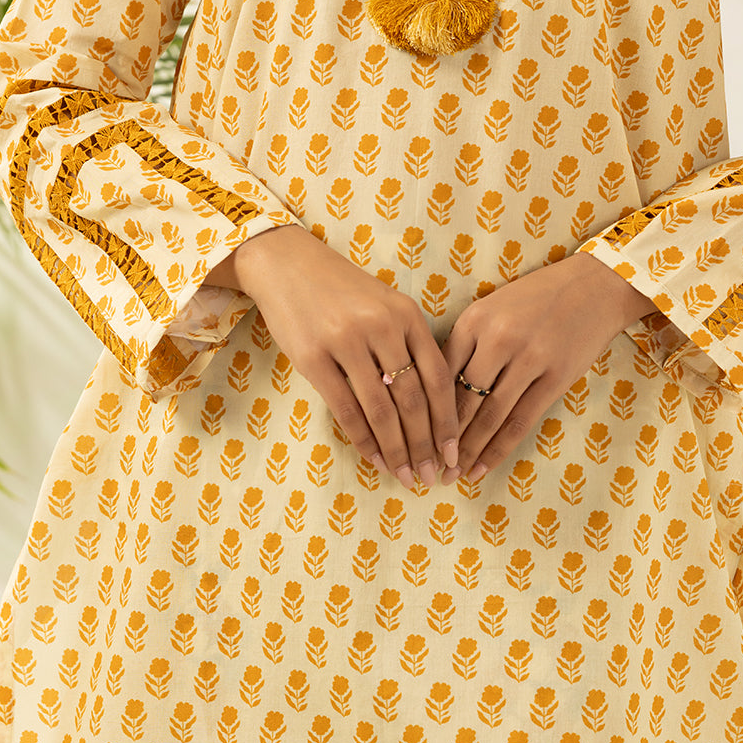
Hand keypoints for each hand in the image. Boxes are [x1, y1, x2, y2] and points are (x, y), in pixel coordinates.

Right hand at [208, 226, 459, 488]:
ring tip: (406, 476)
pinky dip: (363, 440)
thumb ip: (409, 347)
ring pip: (382, 410)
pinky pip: (346, 410)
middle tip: (432, 476)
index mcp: (407, 316)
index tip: (454, 453)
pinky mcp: (313, 358)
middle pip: (413, 399)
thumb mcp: (386, 307)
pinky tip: (375, 458)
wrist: (287, 265)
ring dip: (397, 450)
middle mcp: (381, 328)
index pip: (438, 377)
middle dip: (426, 445)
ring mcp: (346, 342)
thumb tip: (433, 408)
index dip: (449, 421)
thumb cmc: (343, 292)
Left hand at [439, 252, 655, 485]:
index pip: (441, 375)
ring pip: (489, 416)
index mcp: (474, 320)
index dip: (424, 411)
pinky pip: (521, 422)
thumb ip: (465, 345)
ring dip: (468, 451)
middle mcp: (498, 339)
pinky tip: (482, 467)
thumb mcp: (491, 309)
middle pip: (462, 399)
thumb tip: (435, 392)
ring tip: (452, 475)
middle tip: (428, 466)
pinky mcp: (556, 378)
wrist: (593, 288)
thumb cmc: (535, 300)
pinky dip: (499, 448)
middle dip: (442, 439)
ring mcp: (529, 359)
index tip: (413, 437)